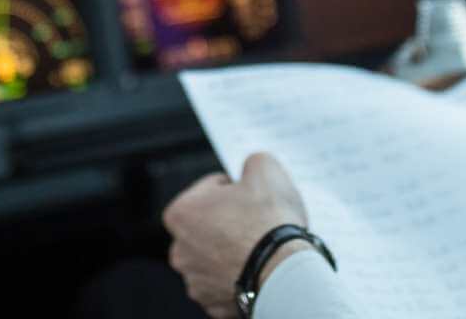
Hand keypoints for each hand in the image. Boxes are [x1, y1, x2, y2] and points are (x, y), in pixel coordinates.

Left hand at [162, 153, 308, 317]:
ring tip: (261, 246)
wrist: (286, 274)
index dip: (235, 187)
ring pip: (217, 257)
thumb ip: (252, 162)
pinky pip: (228, 283)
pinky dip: (241, 276)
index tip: (251, 195)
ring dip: (233, 251)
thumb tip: (253, 167)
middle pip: (209, 225)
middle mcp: (180, 251)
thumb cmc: (270, 223)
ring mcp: (196, 281)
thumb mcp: (265, 168)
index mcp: (180, 214)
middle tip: (258, 220)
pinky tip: (259, 268)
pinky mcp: (214, 304)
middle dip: (230, 221)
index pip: (210, 189)